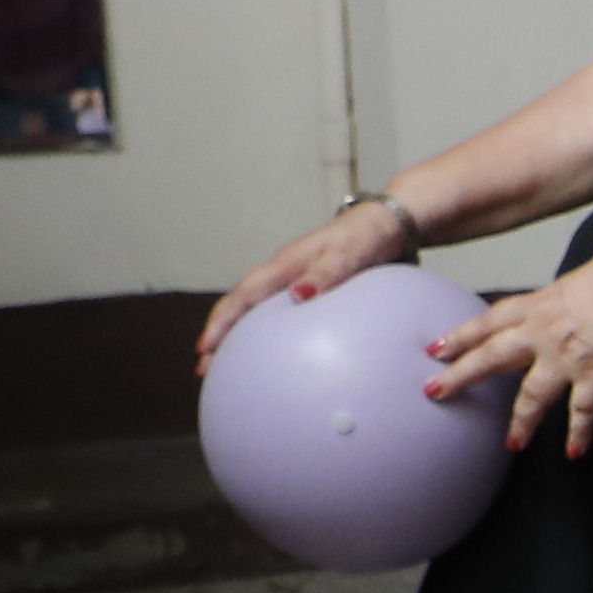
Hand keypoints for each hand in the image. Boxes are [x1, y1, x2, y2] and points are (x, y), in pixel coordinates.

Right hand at [195, 196, 414, 365]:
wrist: (389, 224)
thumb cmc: (368, 237)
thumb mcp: (349, 254)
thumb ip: (326, 273)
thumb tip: (297, 295)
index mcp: (285, 264)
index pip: (244, 295)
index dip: (222, 321)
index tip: (204, 348)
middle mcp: (283, 273)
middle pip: (241, 306)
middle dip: (219, 335)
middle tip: (203, 368)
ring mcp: (294, 280)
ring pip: (256, 310)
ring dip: (238, 335)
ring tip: (226, 366)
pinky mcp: (309, 288)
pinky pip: (279, 313)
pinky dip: (267, 333)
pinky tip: (275, 356)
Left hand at [429, 256, 592, 458]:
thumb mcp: (566, 286)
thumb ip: (549, 308)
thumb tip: (544, 319)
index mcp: (536, 306)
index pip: (488, 322)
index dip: (459, 336)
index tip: (436, 349)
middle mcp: (542, 331)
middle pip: (492, 356)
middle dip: (461, 375)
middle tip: (434, 391)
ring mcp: (567, 355)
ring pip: (533, 394)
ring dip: (522, 421)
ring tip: (512, 443)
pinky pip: (583, 409)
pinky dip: (580, 431)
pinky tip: (574, 450)